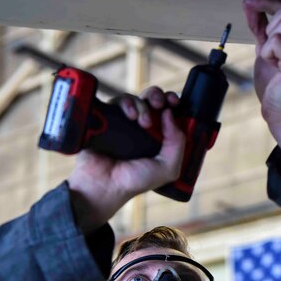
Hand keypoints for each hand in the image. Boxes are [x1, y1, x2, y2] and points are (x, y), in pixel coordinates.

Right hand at [67, 88, 184, 232]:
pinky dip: (126, 103)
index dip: (173, 104)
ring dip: (143, 104)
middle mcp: (143, 129)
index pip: (170, 114)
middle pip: (153, 100)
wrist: (104, 184)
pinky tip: (130, 116)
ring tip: (142, 121)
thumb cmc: (134, 181)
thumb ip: (177, 144)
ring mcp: (125, 123)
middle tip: (160, 104)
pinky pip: (118, 101)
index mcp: (159, 139)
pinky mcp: (108, 118)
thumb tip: (169, 113)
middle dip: (159, 96)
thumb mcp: (166, 169)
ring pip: (137, 99)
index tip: (175, 103)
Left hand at [243, 0, 280, 168]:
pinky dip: (267, 54)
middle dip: (268, 28)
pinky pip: (275, 42)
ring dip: (267, 44)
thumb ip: (262, 29)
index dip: (268, 2)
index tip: (250, 2)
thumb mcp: (267, 51)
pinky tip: (275, 68)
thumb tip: (251, 5)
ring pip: (280, 26)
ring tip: (274, 62)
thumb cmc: (276, 87)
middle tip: (268, 52)